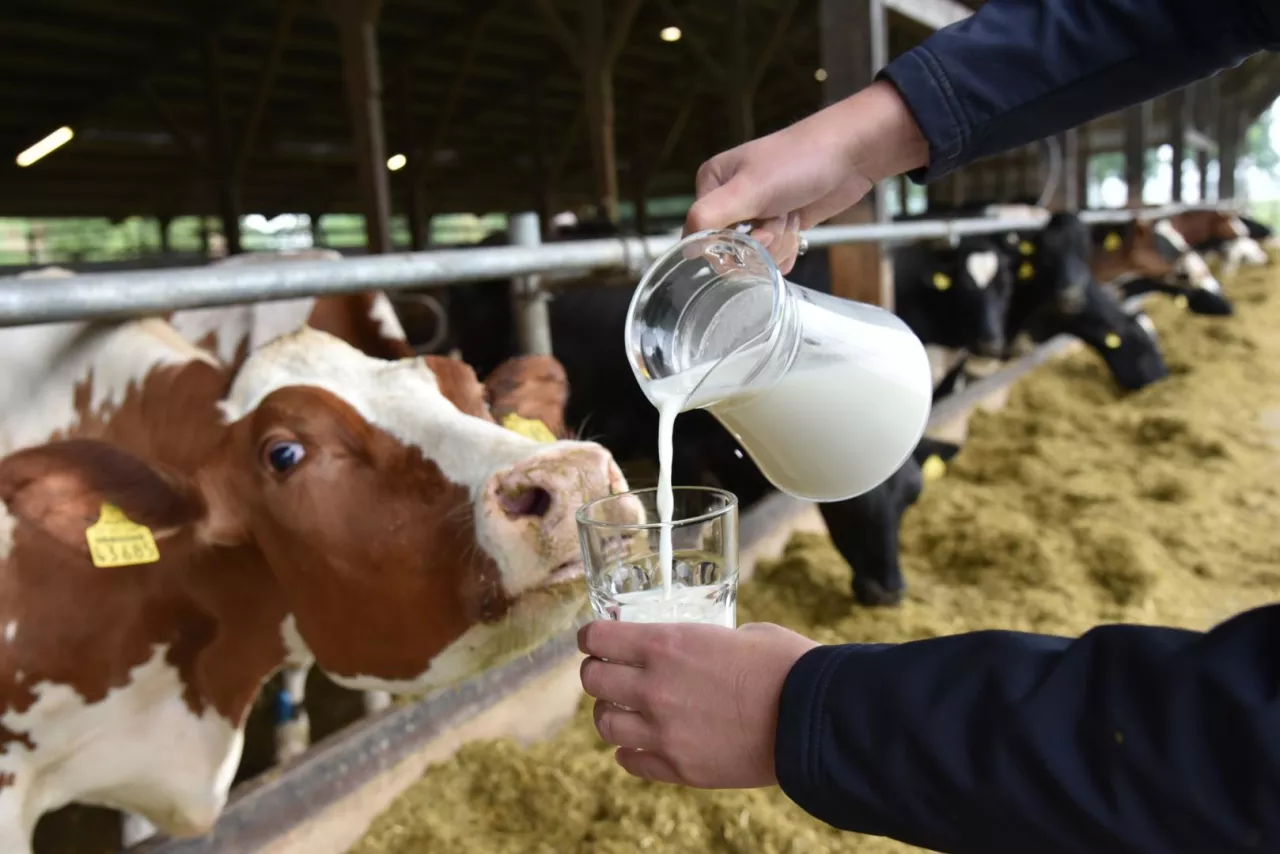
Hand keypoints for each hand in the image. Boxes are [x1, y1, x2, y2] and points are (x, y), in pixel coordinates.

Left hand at [578, 620, 820, 788]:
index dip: (592, 637)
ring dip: (611, 714)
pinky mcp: (680, 768)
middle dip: (598, 674)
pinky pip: (631, 763)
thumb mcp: (742, 632)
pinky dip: (629, 753)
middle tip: (609, 673)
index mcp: (665, 645)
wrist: (812, 719)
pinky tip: (640, 746)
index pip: (598, 638)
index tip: (595, 639)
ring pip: (605, 725)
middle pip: (593, 681)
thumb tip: (701, 647)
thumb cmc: (786, 666)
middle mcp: (654, 688)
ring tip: (625, 711)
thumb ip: (705, 642)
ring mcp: (663, 732)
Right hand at [684, 81, 928, 272]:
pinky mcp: (779, 226)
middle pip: (731, 251)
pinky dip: (788, 250)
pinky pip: (773, 258)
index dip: (731, 244)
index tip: (757, 228)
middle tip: (780, 216)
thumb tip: (686, 250)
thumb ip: (710, 216)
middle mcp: (731, 199)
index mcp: (713, 184)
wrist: (852, 154)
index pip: (703, 236)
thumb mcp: (749, 188)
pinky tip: (798, 228)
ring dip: (779, 243)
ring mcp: (756, 214)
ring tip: (791, 215)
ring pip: (755, 257)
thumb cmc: (800, 161)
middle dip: (761, 243)